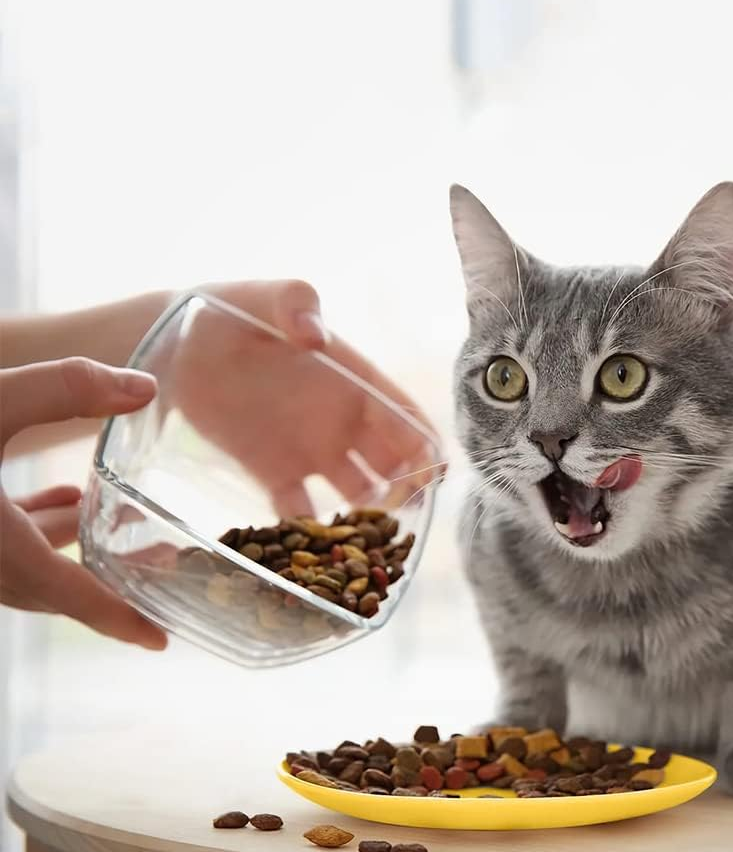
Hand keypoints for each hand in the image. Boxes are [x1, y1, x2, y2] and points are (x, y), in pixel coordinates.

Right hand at [0, 357, 166, 648]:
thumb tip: (144, 387)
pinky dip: (29, 534)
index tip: (160, 642)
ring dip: (66, 547)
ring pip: (19, 568)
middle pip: (49, 588)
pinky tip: (62, 501)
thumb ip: (69, 389)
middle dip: (105, 579)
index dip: (119, 620)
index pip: (70, 597)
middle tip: (159, 564)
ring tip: (105, 515)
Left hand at [160, 280, 442, 518]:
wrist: (179, 344)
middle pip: (393, 462)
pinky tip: (314, 555)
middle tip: (407, 515)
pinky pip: (301, 511)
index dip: (425, 444)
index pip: (405, 416)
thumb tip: (315, 336)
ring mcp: (311, 450)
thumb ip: (296, 304)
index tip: (435, 472)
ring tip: (370, 544)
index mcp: (355, 380)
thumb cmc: (233, 310)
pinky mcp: (273, 472)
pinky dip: (310, 534)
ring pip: (357, 492)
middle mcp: (343, 420)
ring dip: (369, 518)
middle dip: (410, 490)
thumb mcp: (268, 297)